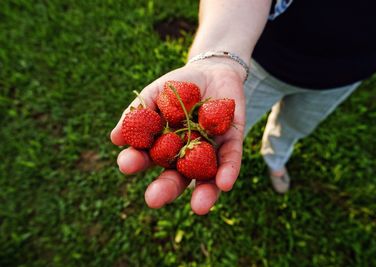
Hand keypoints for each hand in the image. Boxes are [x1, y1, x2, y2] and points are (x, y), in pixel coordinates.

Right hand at [110, 59, 245, 214]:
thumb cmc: (179, 86)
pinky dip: (228, 171)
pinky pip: (231, 159)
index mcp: (162, 146)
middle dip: (165, 189)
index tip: (126, 164)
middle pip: (175, 177)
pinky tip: (224, 183)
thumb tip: (115, 137)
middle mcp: (185, 155)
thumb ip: (139, 113)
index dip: (136, 162)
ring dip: (203, 194)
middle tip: (152, 200)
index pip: (147, 158)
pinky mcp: (232, 143)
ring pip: (205, 177)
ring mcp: (209, 151)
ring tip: (198, 208)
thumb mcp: (156, 93)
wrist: (212, 71)